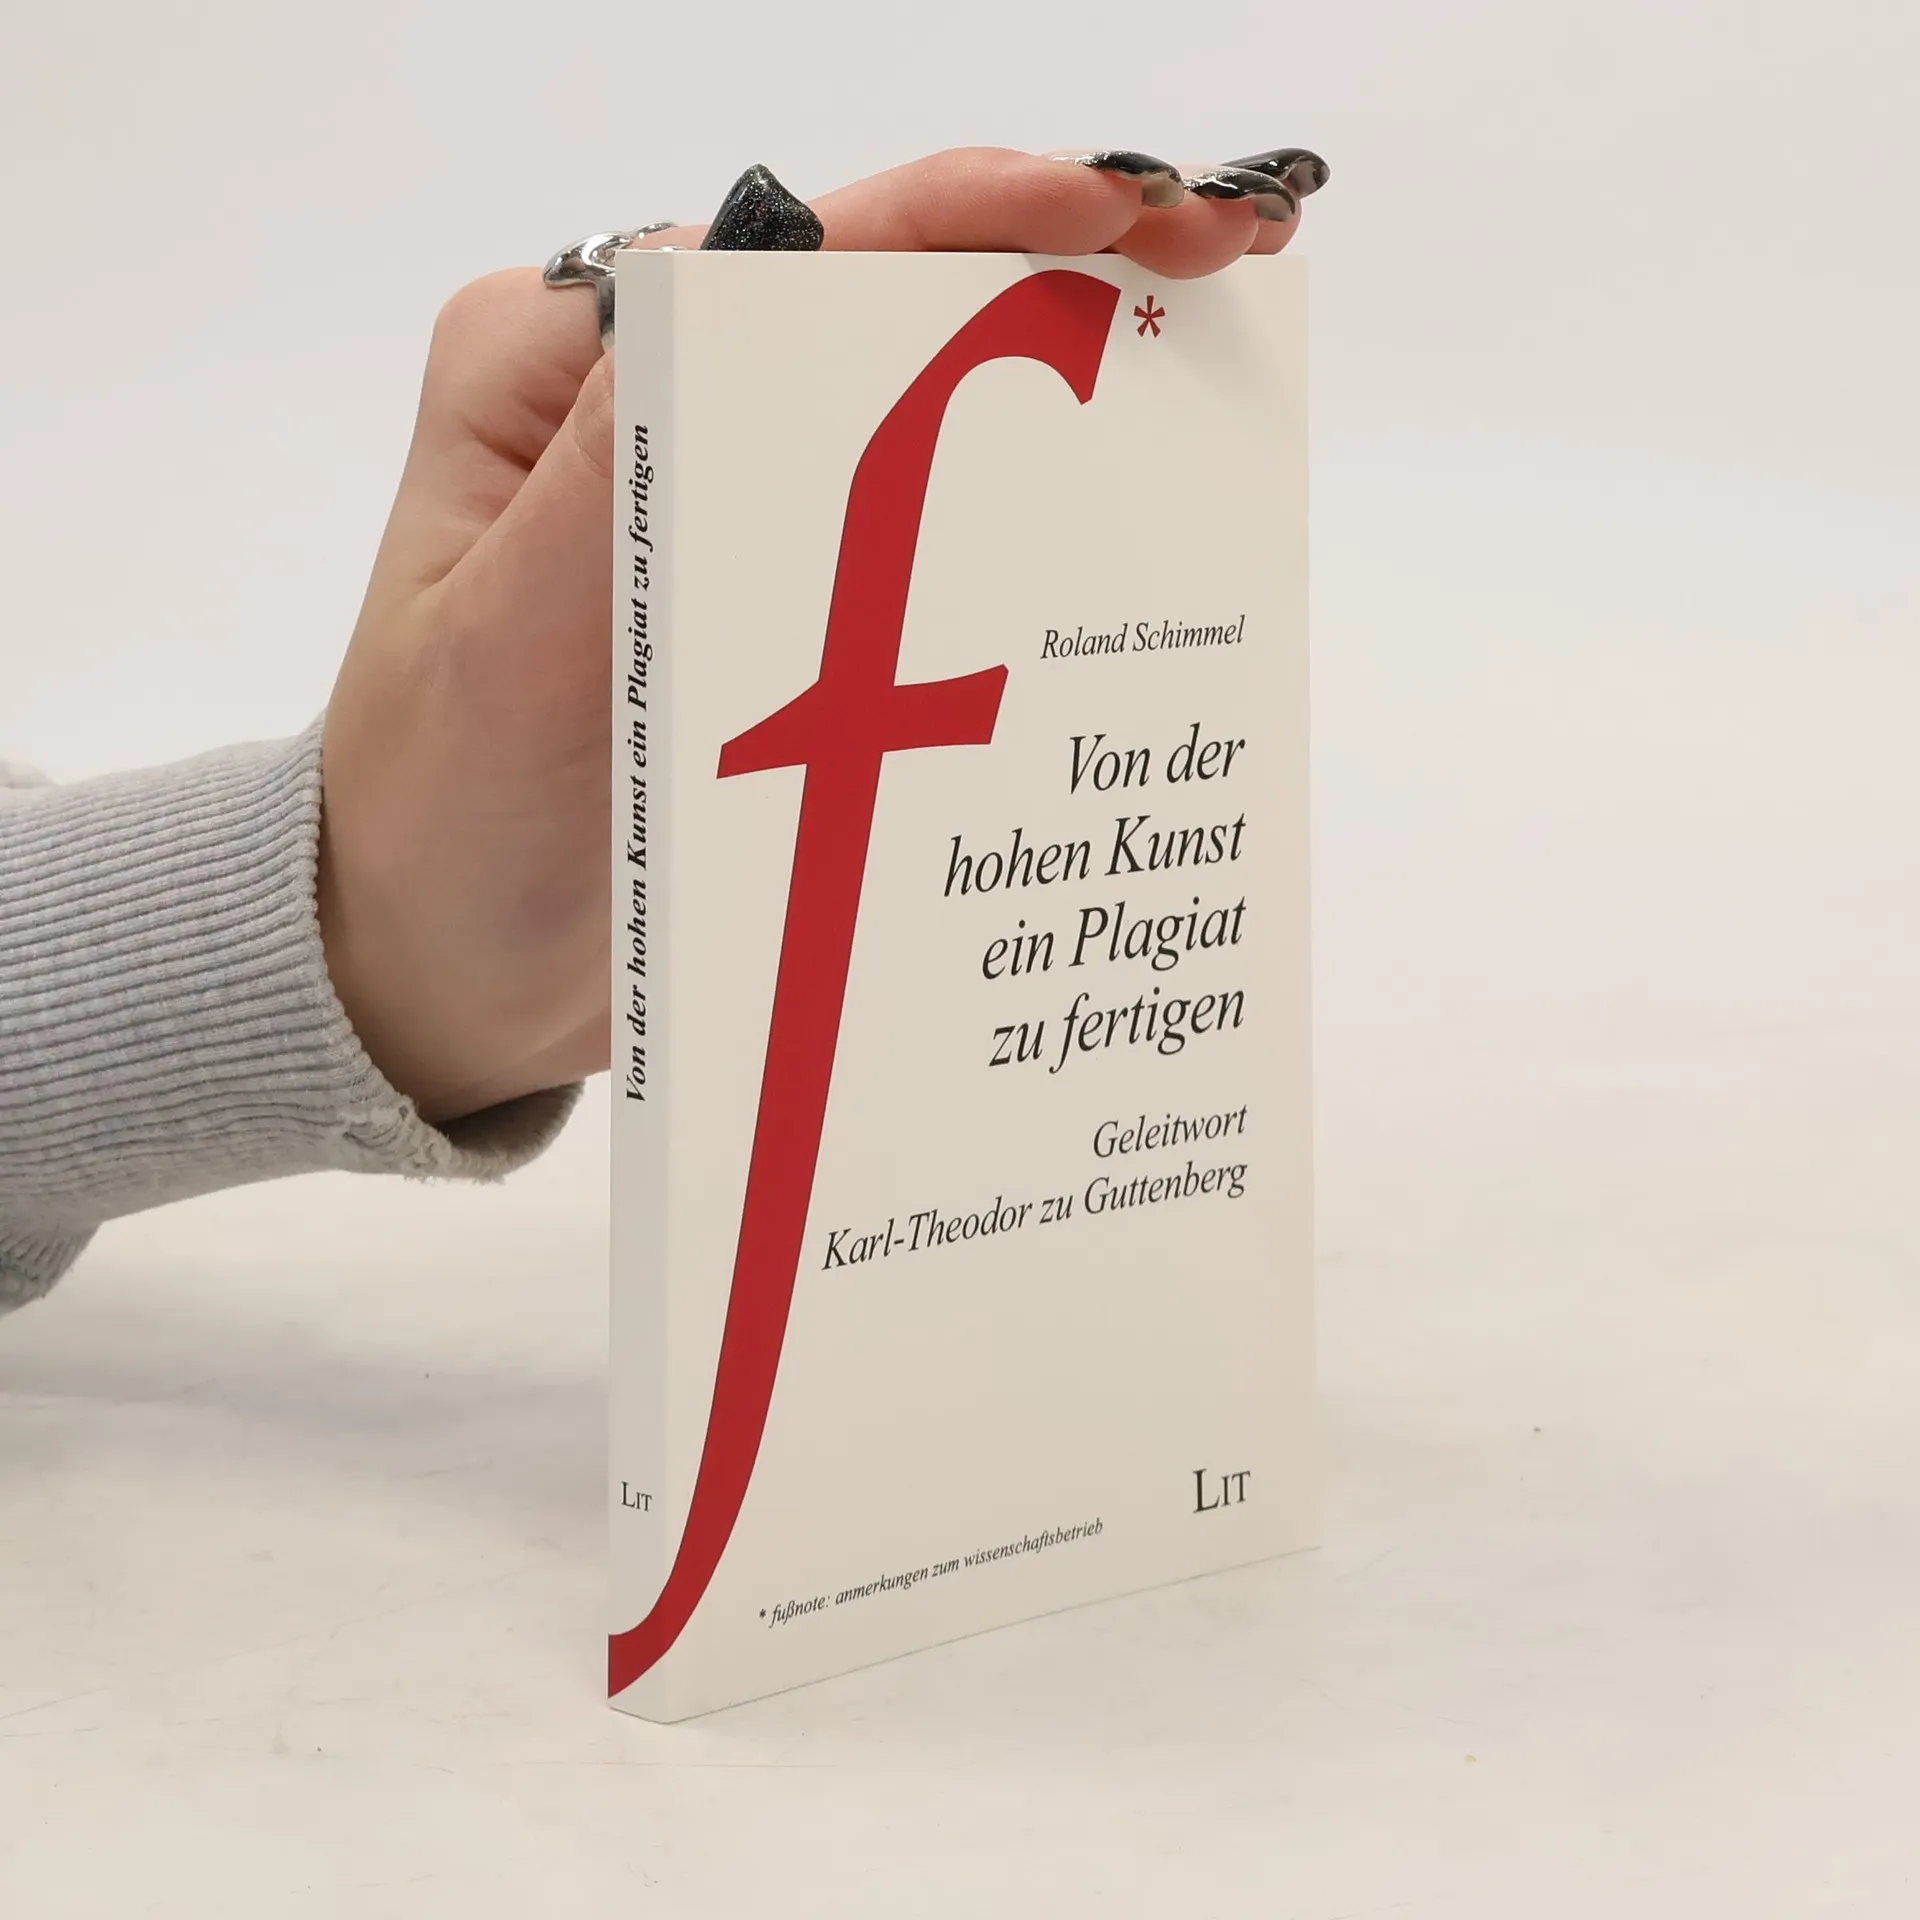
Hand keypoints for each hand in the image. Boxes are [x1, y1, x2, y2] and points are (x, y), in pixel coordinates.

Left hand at [317, 147, 1317, 1122]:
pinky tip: (1128, 504)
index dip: (972, 210)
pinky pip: (910, 536)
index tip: (1128, 205)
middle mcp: (645, 412)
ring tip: (1216, 350)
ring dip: (1059, 374)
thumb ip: (614, 475)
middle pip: (871, 303)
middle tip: (1231, 249)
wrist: (443, 970)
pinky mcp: (767, 602)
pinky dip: (1017, 511)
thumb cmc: (440, 822)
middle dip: (1054, 262)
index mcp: (560, 374)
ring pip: (909, 409)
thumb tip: (755, 270)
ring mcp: (716, 507)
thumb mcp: (504, 652)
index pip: (788, 250)